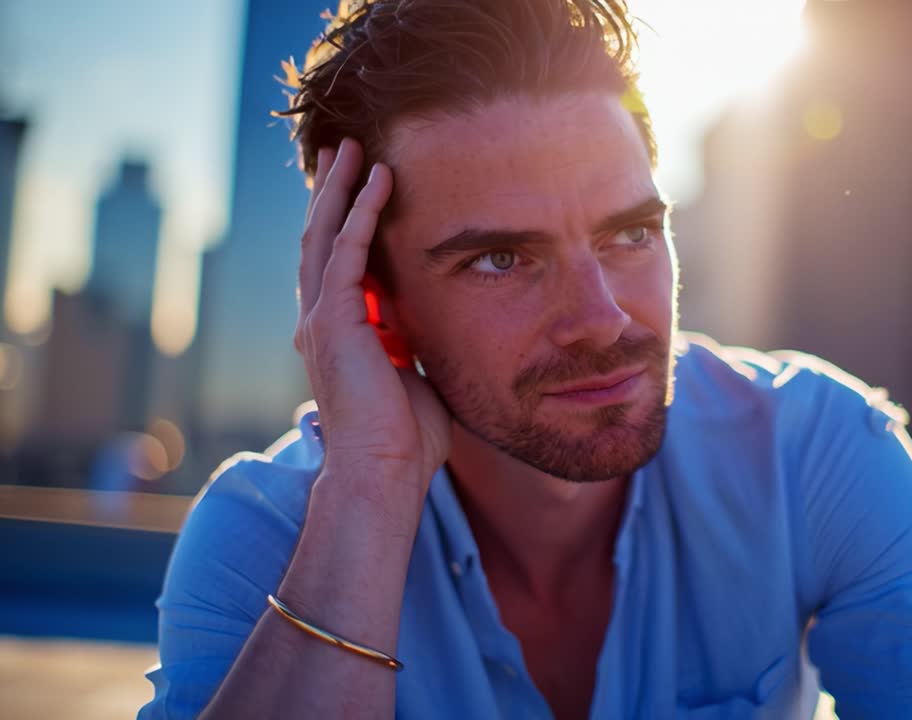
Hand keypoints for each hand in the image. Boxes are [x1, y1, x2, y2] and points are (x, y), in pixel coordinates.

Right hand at [293, 138, 450, 499]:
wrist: (386, 472)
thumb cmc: (406, 438)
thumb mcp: (416, 377)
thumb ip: (417, 347)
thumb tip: (442, 329)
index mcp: (339, 334)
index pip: (337, 263)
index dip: (344, 221)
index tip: (357, 186)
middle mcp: (321, 321)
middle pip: (321, 238)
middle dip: (330, 191)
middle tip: (340, 149)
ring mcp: (323, 319)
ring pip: (325, 235)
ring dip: (340, 188)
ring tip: (350, 147)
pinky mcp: (335, 320)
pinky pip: (347, 252)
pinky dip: (363, 212)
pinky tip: (378, 180)